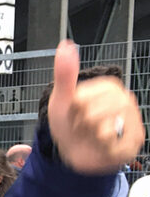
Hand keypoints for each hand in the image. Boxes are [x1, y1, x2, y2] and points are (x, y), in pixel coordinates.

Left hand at [46, 40, 144, 174]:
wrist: (73, 151)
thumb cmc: (70, 123)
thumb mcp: (61, 98)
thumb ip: (64, 74)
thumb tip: (66, 45)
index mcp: (109, 86)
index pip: (82, 97)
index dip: (73, 108)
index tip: (75, 111)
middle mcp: (125, 99)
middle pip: (91, 113)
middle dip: (80, 123)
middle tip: (83, 125)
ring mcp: (133, 119)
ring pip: (101, 128)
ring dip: (89, 136)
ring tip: (92, 134)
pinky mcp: (135, 140)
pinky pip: (111, 142)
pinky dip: (100, 147)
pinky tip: (103, 144)